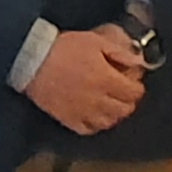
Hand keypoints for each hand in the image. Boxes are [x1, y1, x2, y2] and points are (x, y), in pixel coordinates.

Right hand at [27, 27, 148, 136]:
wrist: (33, 60)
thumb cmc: (64, 47)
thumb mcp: (95, 41)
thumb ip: (120, 53)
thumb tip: (138, 62)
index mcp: (107, 80)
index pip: (133, 92)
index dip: (137, 87)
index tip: (133, 81)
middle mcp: (98, 100)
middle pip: (124, 109)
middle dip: (128, 101)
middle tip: (123, 93)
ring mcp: (83, 112)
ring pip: (108, 122)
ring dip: (113, 114)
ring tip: (110, 105)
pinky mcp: (67, 119)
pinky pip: (88, 129)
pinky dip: (95, 124)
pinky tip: (93, 115)